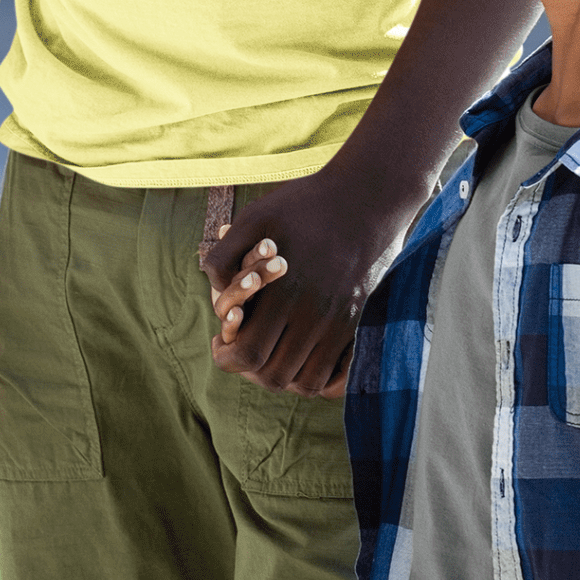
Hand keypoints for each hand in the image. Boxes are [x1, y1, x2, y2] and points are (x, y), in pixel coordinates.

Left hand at [201, 169, 418, 396]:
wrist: (367, 197)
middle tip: (241, 350)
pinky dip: (316, 379)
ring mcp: (340, 323)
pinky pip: (336, 375)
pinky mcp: (358, 323)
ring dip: (281, 375)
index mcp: (283, 292)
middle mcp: (313, 315)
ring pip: (305, 382)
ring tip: (269, 354)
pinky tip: (300, 358)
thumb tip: (212, 288)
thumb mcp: (255, 217)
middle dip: (249, 370)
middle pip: (274, 375)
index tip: (221, 344)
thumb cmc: (304, 205)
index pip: (248, 355)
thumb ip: (224, 254)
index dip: (227, 358)